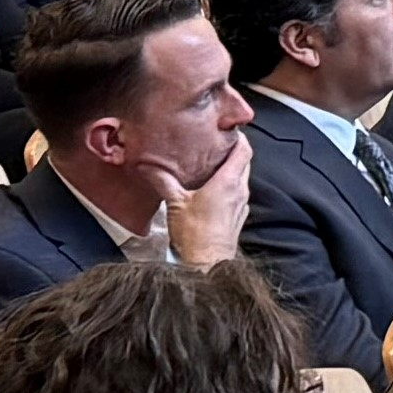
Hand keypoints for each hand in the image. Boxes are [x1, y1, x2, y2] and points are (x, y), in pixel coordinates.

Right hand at [155, 141, 251, 267]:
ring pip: (242, 179)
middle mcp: (240, 191)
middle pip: (244, 163)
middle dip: (234, 151)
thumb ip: (164, 181)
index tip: (229, 129)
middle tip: (217, 143)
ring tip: (212, 163)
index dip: (240, 137)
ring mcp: (241, 205)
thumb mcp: (175, 203)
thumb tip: (148, 165)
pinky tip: (213, 188)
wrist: (208, 263)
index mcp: (229, 182)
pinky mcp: (238, 217)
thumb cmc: (195, 234)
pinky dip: (230, 186)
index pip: (244, 151)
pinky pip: (238, 194)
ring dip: (232, 169)